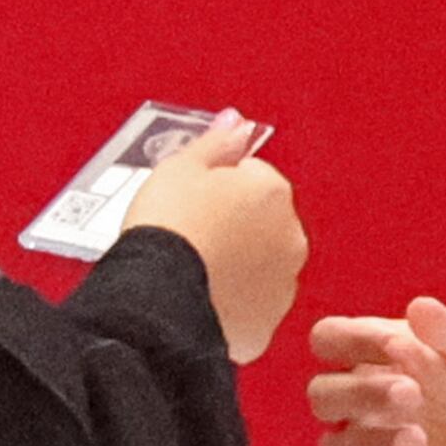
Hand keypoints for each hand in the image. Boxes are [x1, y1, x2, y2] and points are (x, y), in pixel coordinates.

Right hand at [119, 115, 304, 362]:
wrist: (157, 301)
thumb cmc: (167, 230)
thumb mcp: (180, 167)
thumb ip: (217, 141)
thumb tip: (237, 122)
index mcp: (272, 190)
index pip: (251, 173)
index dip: (215, 184)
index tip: (191, 199)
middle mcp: (288, 236)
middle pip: (261, 220)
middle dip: (233, 224)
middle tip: (190, 232)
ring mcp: (281, 282)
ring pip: (260, 263)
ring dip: (236, 263)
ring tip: (193, 267)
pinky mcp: (266, 322)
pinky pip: (250, 304)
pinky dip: (232, 301)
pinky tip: (201, 297)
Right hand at [307, 298, 445, 445]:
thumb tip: (420, 308)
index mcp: (367, 351)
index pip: (327, 339)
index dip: (350, 341)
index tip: (397, 345)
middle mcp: (357, 399)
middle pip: (322, 396)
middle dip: (361, 394)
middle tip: (413, 393)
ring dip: (370, 445)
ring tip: (419, 439)